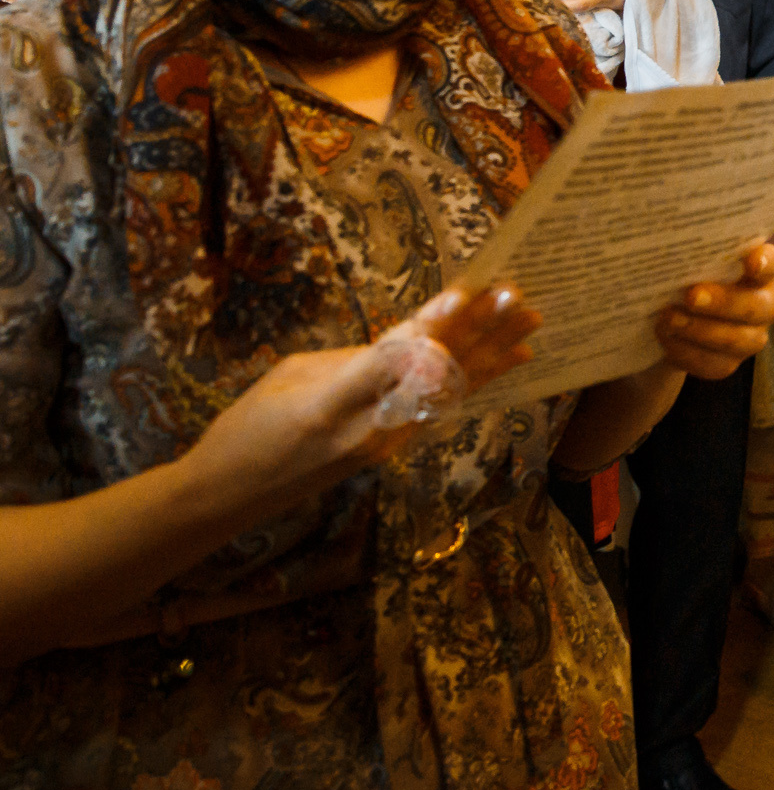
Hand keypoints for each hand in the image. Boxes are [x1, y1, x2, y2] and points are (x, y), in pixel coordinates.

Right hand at [179, 285, 540, 512]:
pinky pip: (438, 409)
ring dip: (491, 357)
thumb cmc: (248, 426)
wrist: (229, 495)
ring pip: (448, 392)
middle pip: (433, 375)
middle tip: (519, 300)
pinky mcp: (388, 453)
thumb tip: (407, 343)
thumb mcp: (292, 375)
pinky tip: (504, 364)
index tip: (466, 295)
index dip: (431, 327)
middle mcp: (366, 429)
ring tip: (528, 325)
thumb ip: (353, 359)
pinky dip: (473, 382)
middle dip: (480, 335)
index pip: (392, 359)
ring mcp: (382, 445)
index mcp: (330, 404)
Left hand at [657, 242, 773, 377]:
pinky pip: (715, 364)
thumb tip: (670, 243)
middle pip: (756, 306)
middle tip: (691, 295)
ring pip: (738, 339)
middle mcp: (765, 304)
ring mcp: (752, 336)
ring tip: (669, 319)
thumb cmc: (689, 277)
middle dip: (724, 302)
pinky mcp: (730, 363)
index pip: (772, 263)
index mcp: (760, 270)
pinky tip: (666, 339)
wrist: (675, 316)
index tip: (752, 261)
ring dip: (701, 331)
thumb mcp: (693, 261)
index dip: (765, 263)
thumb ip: (694, 254)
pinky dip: (687, 352)